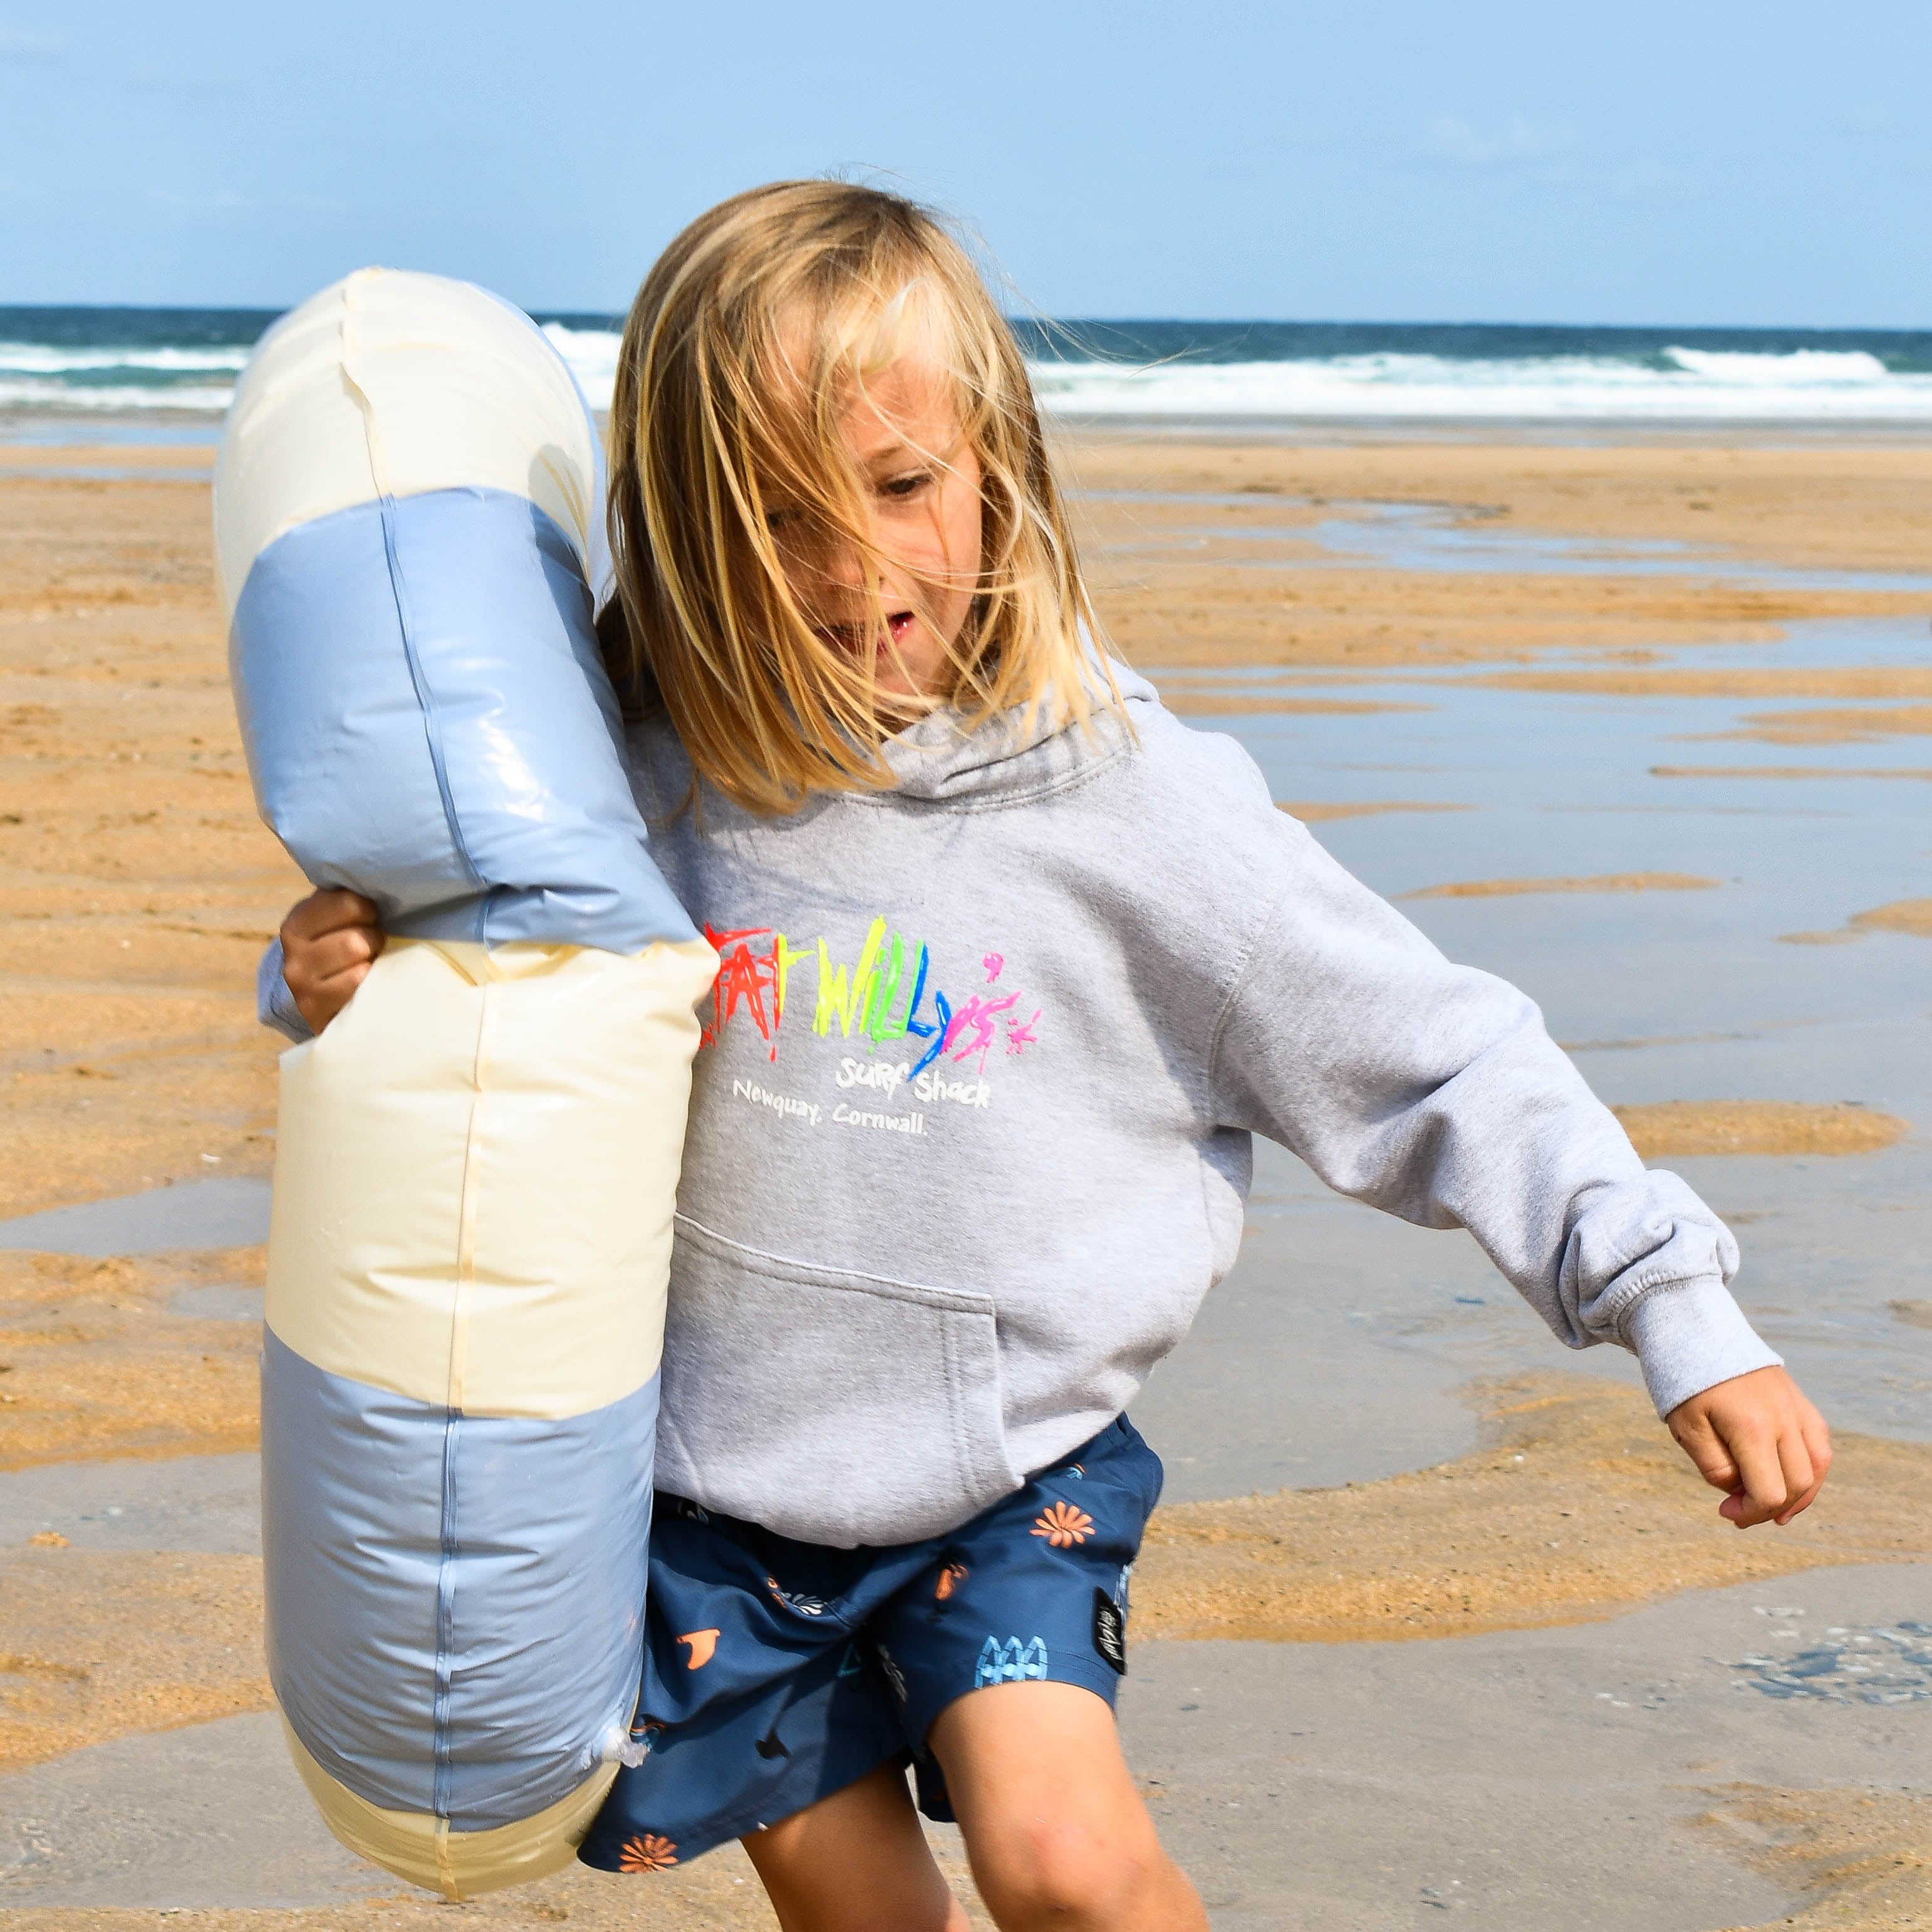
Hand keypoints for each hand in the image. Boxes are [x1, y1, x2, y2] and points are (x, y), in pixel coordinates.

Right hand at [279, 889, 385, 1034]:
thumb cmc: (337, 945)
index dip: (368, 909)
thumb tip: (378, 877)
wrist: (316, 996)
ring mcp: (302, 986)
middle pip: (356, 939)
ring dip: (373, 961)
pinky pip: (357, 987)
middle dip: (373, 939)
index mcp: (297, 923)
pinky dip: (369, 984)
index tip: (369, 916)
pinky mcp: (315, 1011)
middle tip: (372, 944)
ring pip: (357, 961)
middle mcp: (293, 955)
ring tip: (369, 961)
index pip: (348, 903)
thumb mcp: (334, 918)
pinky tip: (365, 983)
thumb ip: (346, 899)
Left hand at [1667, 1365, 1830, 1527]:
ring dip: (1801, 1494)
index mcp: (1752, 1428)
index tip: (1726, 1513)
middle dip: (1772, 1508)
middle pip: (1798, 1483)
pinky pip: (1819, 1443)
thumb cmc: (1685, 1382)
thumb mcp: (1686, 1428)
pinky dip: (1810, 1468)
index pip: (1770, 1492)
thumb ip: (1715, 1467)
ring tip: (1775, 1509)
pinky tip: (1790, 1480)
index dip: (1751, 1513)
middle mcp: (1784, 1419)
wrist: (1697, 1332)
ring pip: (1818, 1465)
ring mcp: (1797, 1408)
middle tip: (1742, 1512)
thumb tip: (1742, 1491)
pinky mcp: (1800, 1400)